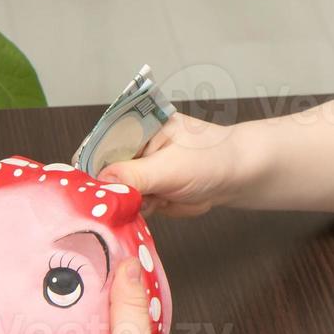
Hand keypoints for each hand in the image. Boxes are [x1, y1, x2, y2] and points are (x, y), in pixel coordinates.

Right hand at [98, 111, 235, 217]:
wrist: (242, 176)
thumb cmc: (214, 159)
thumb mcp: (171, 168)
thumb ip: (135, 175)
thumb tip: (100, 182)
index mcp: (135, 125)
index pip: (97, 146)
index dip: (92, 170)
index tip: (99, 191)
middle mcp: (134, 144)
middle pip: (104, 174)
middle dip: (125, 191)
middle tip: (150, 195)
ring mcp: (141, 166)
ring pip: (120, 194)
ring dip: (143, 202)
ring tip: (169, 195)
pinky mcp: (149, 185)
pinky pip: (137, 204)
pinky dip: (154, 208)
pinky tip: (173, 200)